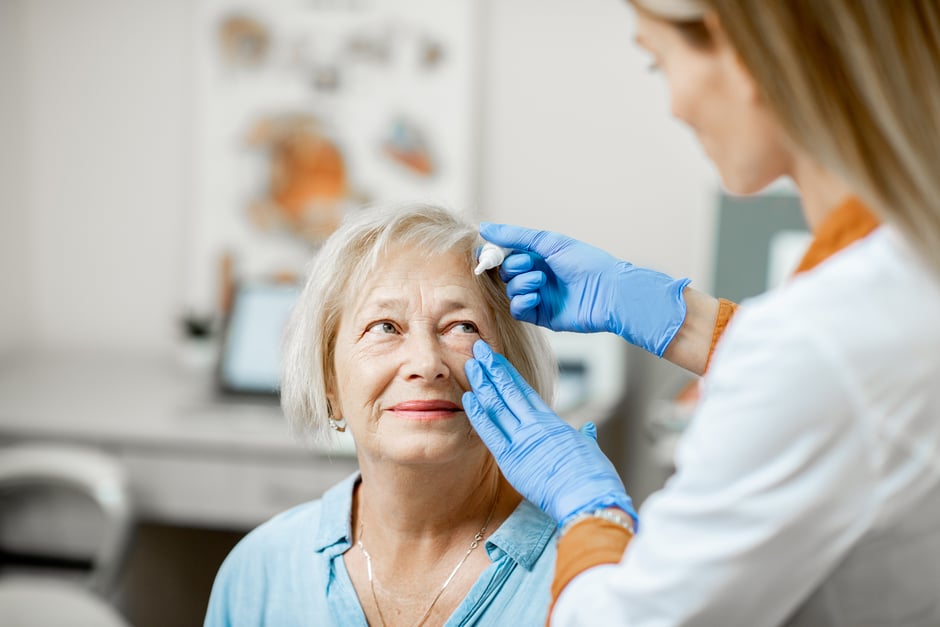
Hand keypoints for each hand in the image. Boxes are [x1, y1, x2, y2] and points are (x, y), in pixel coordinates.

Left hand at [462, 340, 636, 527]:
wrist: (590, 499)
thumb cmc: (594, 479)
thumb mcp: (591, 451)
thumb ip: (585, 437)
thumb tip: (588, 429)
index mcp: (552, 423)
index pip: (524, 390)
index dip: (506, 372)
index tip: (494, 359)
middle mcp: (536, 426)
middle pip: (508, 390)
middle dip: (491, 369)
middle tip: (477, 349)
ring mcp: (523, 440)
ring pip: (498, 406)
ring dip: (482, 384)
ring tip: (470, 364)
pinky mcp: (513, 459)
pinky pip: (491, 433)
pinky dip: (479, 415)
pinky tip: (468, 398)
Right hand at [480, 222, 690, 356]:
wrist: (608, 291)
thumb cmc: (585, 262)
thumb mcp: (548, 242)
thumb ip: (515, 236)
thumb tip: (484, 228)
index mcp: (539, 256)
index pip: (507, 255)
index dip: (497, 255)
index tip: (490, 255)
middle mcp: (538, 275)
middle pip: (506, 274)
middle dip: (513, 268)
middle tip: (530, 264)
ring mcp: (540, 296)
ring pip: (511, 292)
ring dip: (521, 284)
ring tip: (541, 281)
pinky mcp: (542, 316)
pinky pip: (519, 311)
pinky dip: (522, 302)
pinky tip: (536, 297)